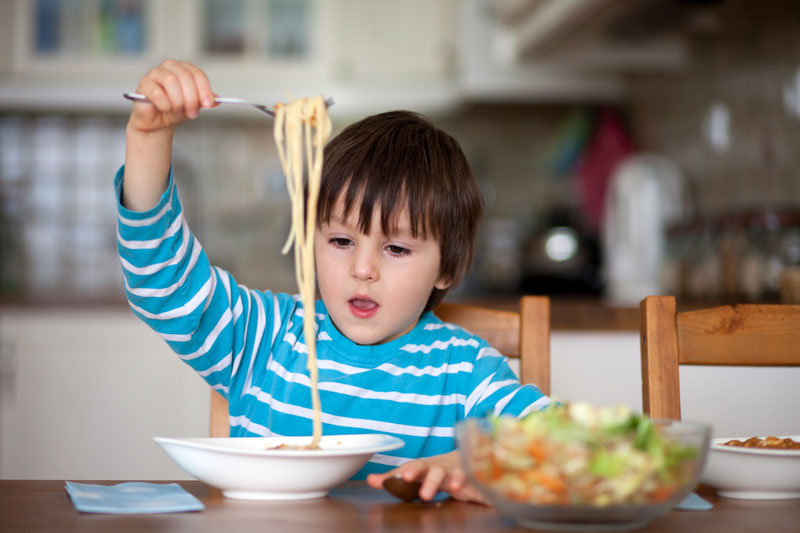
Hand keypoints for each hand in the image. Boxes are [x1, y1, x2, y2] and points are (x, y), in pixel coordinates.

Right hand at [128, 59, 216, 133]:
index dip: (204, 89)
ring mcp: (155, 73)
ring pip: (171, 81)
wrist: (158, 122)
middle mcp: (169, 67)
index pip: (197, 74)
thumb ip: (205, 101)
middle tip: (193, 113)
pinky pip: (157, 92)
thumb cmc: (175, 110)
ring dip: (178, 101)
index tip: (208, 104)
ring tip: (179, 111)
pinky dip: (165, 104)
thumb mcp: (194, 106)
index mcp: (184, 69)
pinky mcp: (144, 84)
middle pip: (185, 77)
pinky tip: (165, 108)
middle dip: (191, 98)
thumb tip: (216, 100)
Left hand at [366, 451, 488, 504]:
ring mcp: (456, 471)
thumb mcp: (418, 473)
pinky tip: (458, 487)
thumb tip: (370, 480)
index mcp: (426, 467)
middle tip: (407, 479)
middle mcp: (440, 467)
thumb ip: (394, 478)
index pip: (413, 467)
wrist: (472, 457)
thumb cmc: (440, 469)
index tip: (395, 478)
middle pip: (429, 469)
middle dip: (419, 474)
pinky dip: (462, 481)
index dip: (405, 471)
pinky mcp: (471, 478)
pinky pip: (467, 478)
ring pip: (447, 474)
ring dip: (436, 482)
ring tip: (430, 493)